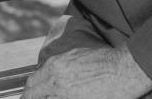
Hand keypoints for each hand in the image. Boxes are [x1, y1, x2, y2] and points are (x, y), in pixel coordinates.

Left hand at [21, 45, 151, 98]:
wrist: (121, 70)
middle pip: (32, 95)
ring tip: (57, 96)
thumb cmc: (103, 62)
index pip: (31, 85)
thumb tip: (50, 76)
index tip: (31, 97)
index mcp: (54, 66)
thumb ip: (59, 67)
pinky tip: (68, 98)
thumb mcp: (75, 56)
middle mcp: (55, 80)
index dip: (30, 94)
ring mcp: (63, 95)